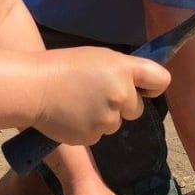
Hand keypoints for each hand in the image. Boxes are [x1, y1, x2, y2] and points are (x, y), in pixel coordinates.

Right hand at [33, 47, 170, 145]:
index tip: (146, 89)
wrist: (33, 88)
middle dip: (123, 104)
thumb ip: (125, 70)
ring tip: (78, 102)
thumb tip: (144, 86)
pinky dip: (88, 127)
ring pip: (116, 123)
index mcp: (124, 70)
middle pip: (136, 108)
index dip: (154, 86)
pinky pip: (98, 133)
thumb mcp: (100, 57)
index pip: (160, 80)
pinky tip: (72, 115)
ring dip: (103, 116)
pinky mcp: (93, 137)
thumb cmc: (65, 66)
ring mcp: (107, 119)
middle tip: (96, 92)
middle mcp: (121, 95)